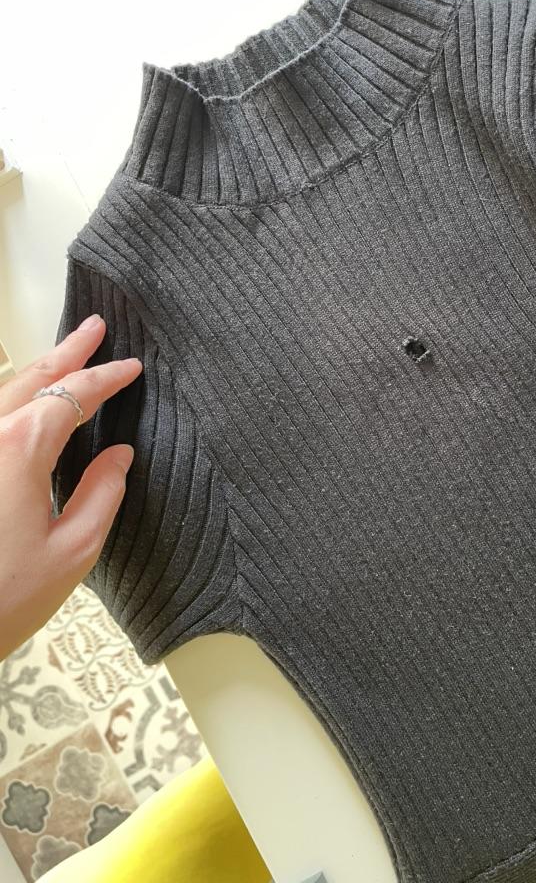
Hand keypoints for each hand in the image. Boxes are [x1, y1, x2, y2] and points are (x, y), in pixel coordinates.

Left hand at [0, 313, 142, 660]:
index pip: (72, 397)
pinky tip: (24, 402)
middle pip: (30, 379)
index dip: (106, 379)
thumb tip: (118, 457)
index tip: (132, 368)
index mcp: (20, 448)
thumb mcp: (72, 552)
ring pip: (1, 392)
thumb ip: (101, 495)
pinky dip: (12, 397)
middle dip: (66, 352)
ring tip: (64, 356)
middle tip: (92, 327)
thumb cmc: (3, 598)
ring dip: (36, 370)